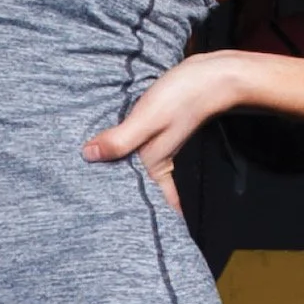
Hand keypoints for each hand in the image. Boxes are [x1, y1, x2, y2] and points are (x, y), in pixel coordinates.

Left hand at [82, 56, 238, 210]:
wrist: (215, 75)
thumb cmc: (183, 98)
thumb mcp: (147, 120)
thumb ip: (119, 140)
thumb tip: (87, 156)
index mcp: (156, 164)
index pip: (151, 201)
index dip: (141, 216)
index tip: (118, 228)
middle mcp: (160, 159)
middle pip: (144, 186)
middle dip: (127, 197)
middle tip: (100, 213)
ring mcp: (162, 144)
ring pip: (141, 166)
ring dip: (126, 172)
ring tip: (100, 184)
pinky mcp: (162, 128)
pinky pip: (142, 147)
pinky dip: (130, 150)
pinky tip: (118, 149)